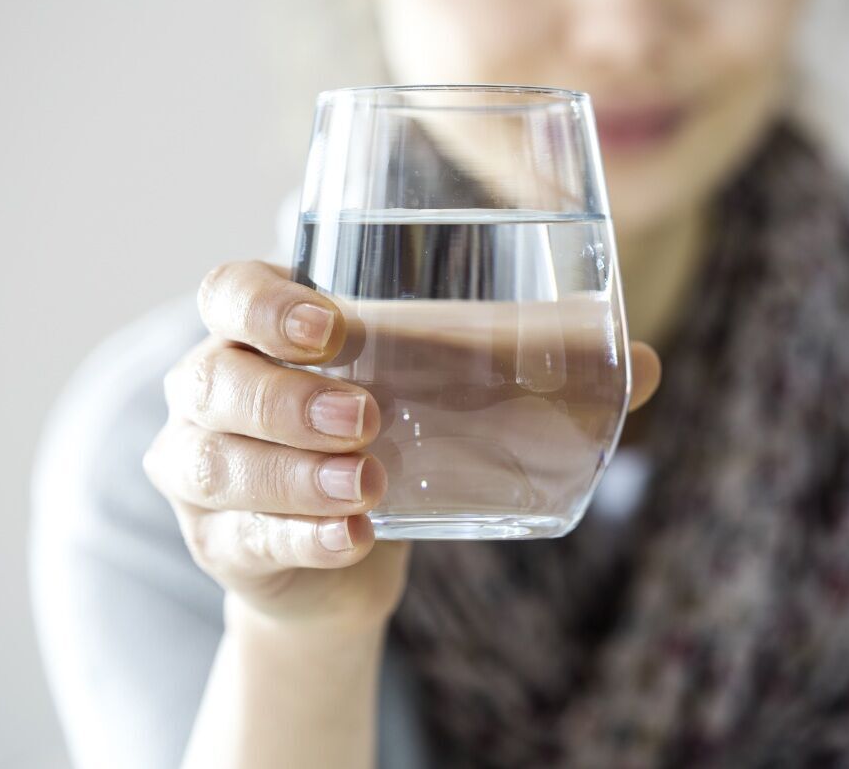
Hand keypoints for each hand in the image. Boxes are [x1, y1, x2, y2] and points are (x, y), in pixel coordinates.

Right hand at [143, 261, 660, 633]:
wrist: (340, 555)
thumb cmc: (390, 446)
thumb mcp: (441, 401)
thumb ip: (527, 377)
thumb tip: (646, 364)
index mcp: (262, 334)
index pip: (228, 293)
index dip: (265, 303)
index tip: (333, 328)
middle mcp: (213, 393)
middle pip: (212, 378)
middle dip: (286, 396)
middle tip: (365, 415)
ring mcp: (203, 471)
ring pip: (216, 462)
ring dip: (293, 473)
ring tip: (369, 483)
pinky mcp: (221, 542)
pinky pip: (243, 538)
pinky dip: (300, 538)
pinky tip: (353, 539)